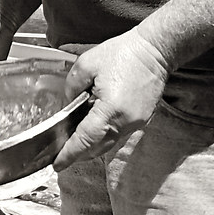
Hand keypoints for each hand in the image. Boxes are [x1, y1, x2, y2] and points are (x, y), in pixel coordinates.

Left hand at [53, 33, 167, 168]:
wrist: (156, 50)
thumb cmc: (124, 54)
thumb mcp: (86, 66)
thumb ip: (71, 88)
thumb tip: (67, 106)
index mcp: (111, 110)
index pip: (85, 141)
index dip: (70, 154)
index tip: (58, 164)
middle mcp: (126, 121)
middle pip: (97, 148)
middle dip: (78, 153)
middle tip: (61, 153)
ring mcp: (137, 122)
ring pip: (109, 143)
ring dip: (91, 145)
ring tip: (73, 142)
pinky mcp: (142, 119)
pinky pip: (119, 134)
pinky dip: (104, 135)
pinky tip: (92, 128)